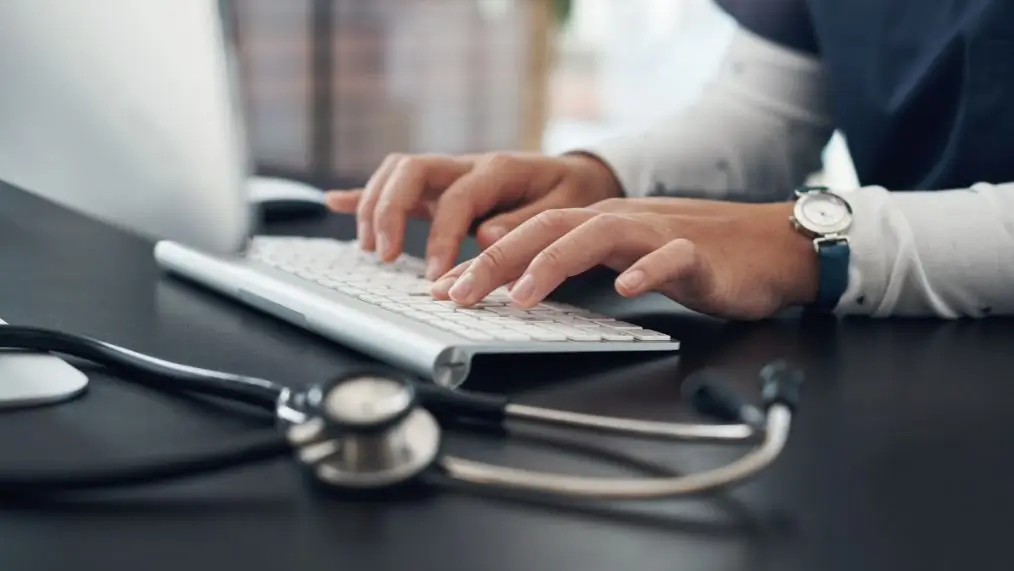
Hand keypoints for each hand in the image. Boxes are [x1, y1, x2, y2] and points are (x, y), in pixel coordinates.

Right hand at [325, 152, 621, 278]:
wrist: (575, 177)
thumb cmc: (569, 195)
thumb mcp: (563, 210)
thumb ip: (526, 223)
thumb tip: (486, 236)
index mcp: (498, 169)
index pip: (457, 199)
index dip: (442, 237)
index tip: (437, 274)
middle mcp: (467, 164)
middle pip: (411, 170)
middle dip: (389, 211)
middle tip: (386, 255)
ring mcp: (450, 173)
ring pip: (397, 172)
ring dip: (375, 205)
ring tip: (371, 249)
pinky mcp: (439, 187)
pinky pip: (395, 184)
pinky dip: (363, 193)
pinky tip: (335, 201)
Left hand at [429, 198, 819, 319]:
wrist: (767, 246)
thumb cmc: (692, 257)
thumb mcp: (622, 259)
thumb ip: (576, 265)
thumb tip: (516, 283)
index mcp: (597, 225)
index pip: (529, 234)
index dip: (484, 261)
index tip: (445, 289)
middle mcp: (619, 222)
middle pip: (548, 228)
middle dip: (496, 260)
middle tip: (458, 294)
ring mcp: (658, 233)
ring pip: (598, 234)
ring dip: (553, 262)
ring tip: (521, 296)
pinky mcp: (698, 253)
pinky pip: (671, 257)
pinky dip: (648, 270)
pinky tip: (627, 288)